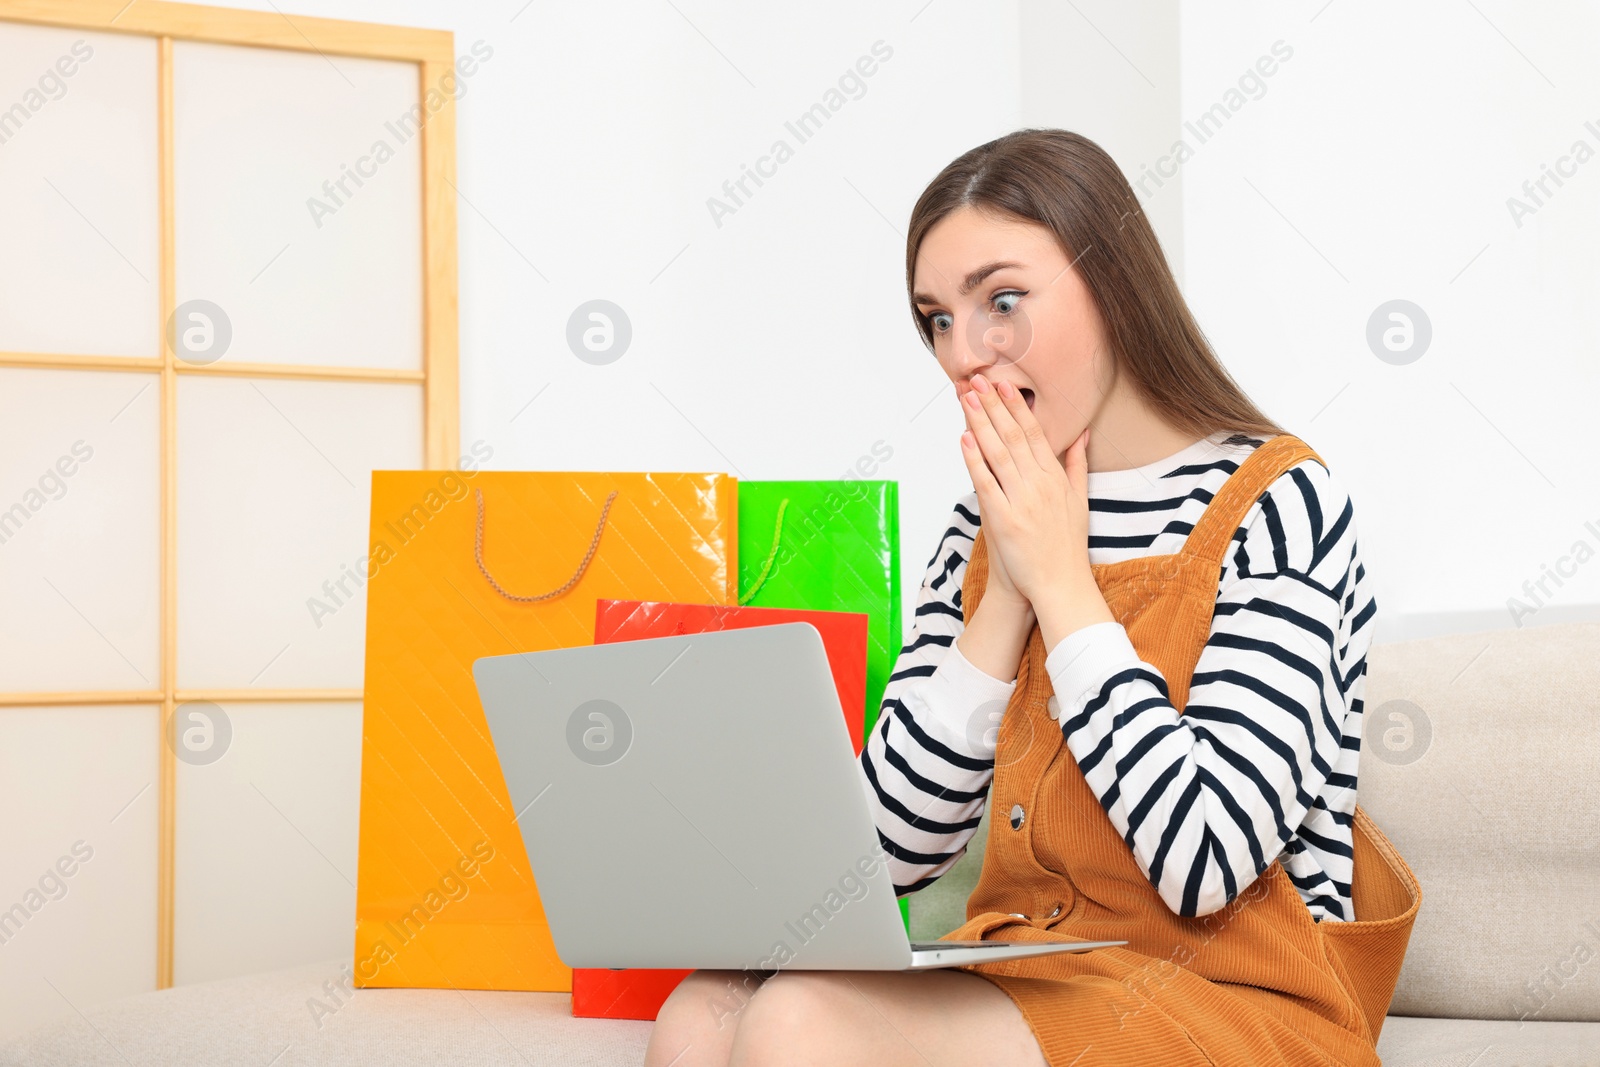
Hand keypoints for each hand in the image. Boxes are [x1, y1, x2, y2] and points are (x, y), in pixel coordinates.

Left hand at [957, 373, 1098, 613]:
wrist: (1059, 584)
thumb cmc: (1066, 545)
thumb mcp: (1079, 500)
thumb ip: (1077, 463)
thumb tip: (1081, 432)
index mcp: (1056, 478)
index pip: (1034, 432)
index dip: (1016, 406)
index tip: (1002, 383)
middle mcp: (1040, 485)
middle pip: (1013, 436)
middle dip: (993, 405)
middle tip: (977, 380)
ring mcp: (1022, 501)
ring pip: (998, 453)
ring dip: (980, 423)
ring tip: (967, 399)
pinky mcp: (1004, 520)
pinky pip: (986, 483)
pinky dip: (974, 460)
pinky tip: (964, 439)